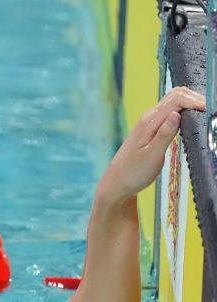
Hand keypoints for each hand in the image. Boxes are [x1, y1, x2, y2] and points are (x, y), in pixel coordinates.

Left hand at [97, 86, 205, 206]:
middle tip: (210, 111)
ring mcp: (150, 121)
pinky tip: (193, 118)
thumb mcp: (151, 156)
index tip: (208, 111)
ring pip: (174, 101)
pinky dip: (185, 110)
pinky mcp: (152, 128)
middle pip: (176, 95)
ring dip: (191, 102)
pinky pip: (171, 111)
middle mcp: (149, 117)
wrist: (117, 182)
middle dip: (195, 98)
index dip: (195, 101)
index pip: (176, 99)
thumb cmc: (133, 173)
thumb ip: (164, 134)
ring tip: (205, 113)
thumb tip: (177, 114)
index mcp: (149, 122)